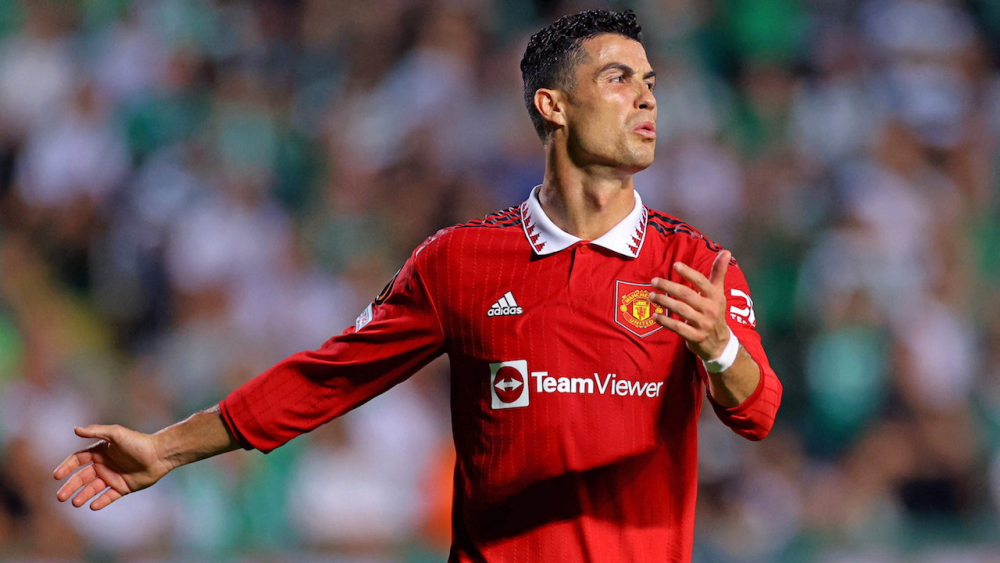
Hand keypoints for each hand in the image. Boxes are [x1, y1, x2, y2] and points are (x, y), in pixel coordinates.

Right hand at [53, 424, 171, 509]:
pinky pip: (108, 497)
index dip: (66, 467)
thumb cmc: (138, 442)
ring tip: (75, 502)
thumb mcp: (116, 434)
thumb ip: (96, 431)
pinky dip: (100, 502)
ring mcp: (113, 477)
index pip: (77, 460)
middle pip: (82, 477)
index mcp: (100, 451)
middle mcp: (104, 465)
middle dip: (70, 487)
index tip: (57, 476)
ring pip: (93, 489)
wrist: (160, 455)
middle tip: (60, 497)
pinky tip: (92, 506)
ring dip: (83, 496)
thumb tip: (75, 429)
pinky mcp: (123, 487)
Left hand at [649, 250, 731, 360]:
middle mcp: (710, 309)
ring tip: (651, 296)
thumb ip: (718, 273)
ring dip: (664, 301)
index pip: (701, 282)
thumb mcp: (718, 293)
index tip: (675, 265)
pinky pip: (678, 327)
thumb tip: (726, 251)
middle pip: (687, 294)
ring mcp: (703, 324)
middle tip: (654, 281)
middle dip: (669, 286)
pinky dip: (665, 321)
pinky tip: (655, 315)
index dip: (689, 273)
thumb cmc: (715, 312)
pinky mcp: (695, 337)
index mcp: (716, 296)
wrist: (719, 343)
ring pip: (680, 309)